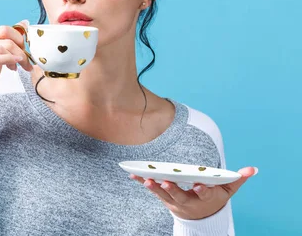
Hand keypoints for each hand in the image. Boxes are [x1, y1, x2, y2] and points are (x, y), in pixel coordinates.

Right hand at [0, 20, 32, 94]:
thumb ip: (7, 40)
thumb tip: (24, 23)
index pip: (3, 29)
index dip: (19, 38)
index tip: (25, 50)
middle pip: (4, 39)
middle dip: (20, 50)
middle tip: (26, 62)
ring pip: (0, 48)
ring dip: (15, 58)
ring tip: (17, 67)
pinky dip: (8, 61)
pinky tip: (13, 66)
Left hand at [130, 166, 257, 219]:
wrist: (202, 216)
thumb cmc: (215, 198)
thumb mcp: (227, 190)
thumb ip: (238, 179)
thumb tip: (252, 169)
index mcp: (204, 198)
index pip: (204, 194)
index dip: (201, 190)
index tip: (198, 186)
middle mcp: (189, 202)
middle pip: (179, 196)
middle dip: (172, 189)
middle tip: (165, 182)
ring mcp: (175, 202)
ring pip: (163, 195)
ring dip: (154, 187)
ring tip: (145, 180)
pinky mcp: (165, 199)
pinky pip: (154, 191)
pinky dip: (143, 183)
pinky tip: (133, 175)